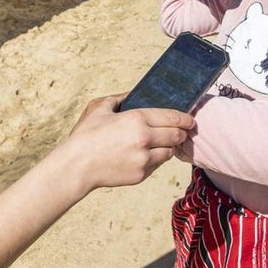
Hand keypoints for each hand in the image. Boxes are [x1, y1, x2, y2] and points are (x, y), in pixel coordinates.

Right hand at [58, 96, 193, 192]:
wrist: (76, 166)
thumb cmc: (85, 135)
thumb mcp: (99, 108)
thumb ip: (119, 98)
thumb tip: (133, 93)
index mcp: (137, 119)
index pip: (172, 117)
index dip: (185, 118)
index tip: (190, 120)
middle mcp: (145, 139)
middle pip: (176, 135)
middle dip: (182, 133)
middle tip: (182, 131)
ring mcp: (144, 159)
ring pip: (169, 152)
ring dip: (169, 147)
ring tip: (162, 143)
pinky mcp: (141, 174)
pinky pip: (157, 165)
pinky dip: (156, 159)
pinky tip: (146, 155)